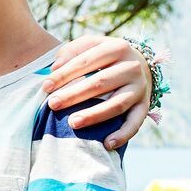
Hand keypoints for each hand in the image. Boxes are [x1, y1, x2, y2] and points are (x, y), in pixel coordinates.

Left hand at [43, 34, 154, 149]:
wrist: (140, 64)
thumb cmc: (105, 57)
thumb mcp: (91, 46)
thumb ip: (72, 51)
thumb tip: (55, 68)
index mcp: (117, 47)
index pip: (86, 61)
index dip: (64, 74)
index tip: (45, 86)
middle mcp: (132, 67)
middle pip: (100, 83)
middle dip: (74, 95)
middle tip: (52, 105)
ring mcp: (140, 87)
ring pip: (117, 104)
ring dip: (94, 115)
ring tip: (73, 123)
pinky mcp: (144, 105)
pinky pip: (135, 122)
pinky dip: (123, 134)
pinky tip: (107, 144)